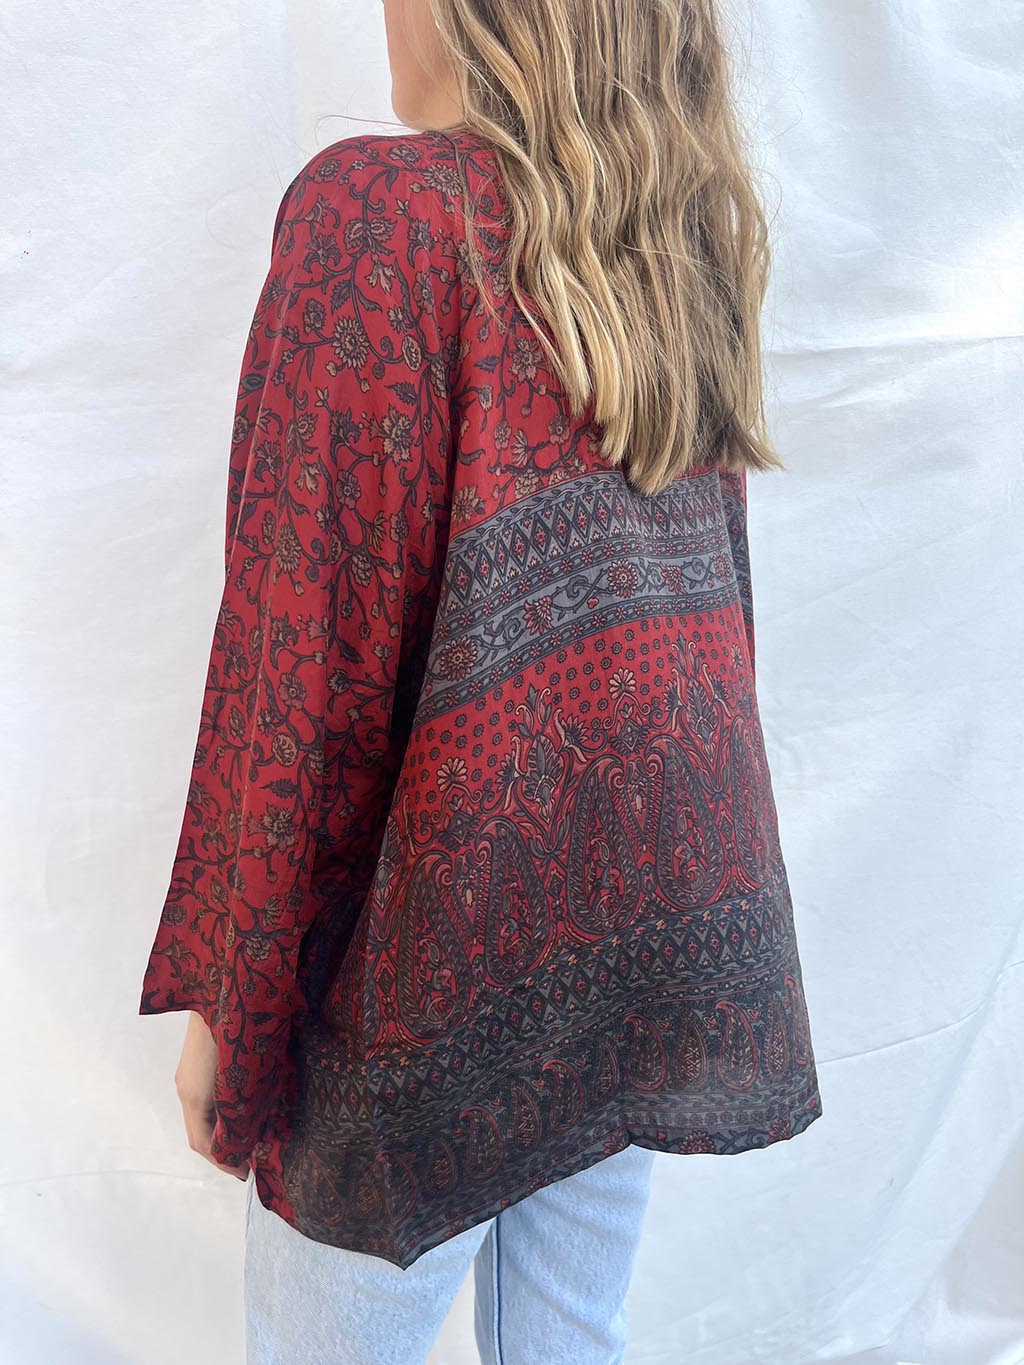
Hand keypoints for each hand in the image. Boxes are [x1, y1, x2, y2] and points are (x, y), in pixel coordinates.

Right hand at [174, 1011, 249, 1179]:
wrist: (218, 991)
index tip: (246, 1174)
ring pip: (203, 1117)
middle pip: (200, 1133)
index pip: (201, 1143)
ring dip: (222, 1135)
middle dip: (222, 1152)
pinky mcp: (199, 1065)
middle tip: (250, 1163)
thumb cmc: (229, 1033)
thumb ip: (235, 1112)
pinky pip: (207, 1101)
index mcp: (193, 1094)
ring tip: (249, 1144)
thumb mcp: (235, 1079)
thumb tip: (239, 1145)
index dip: (223, 1161)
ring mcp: (190, 1076)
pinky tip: (241, 1115)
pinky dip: (222, 1117)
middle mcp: (187, 1088)